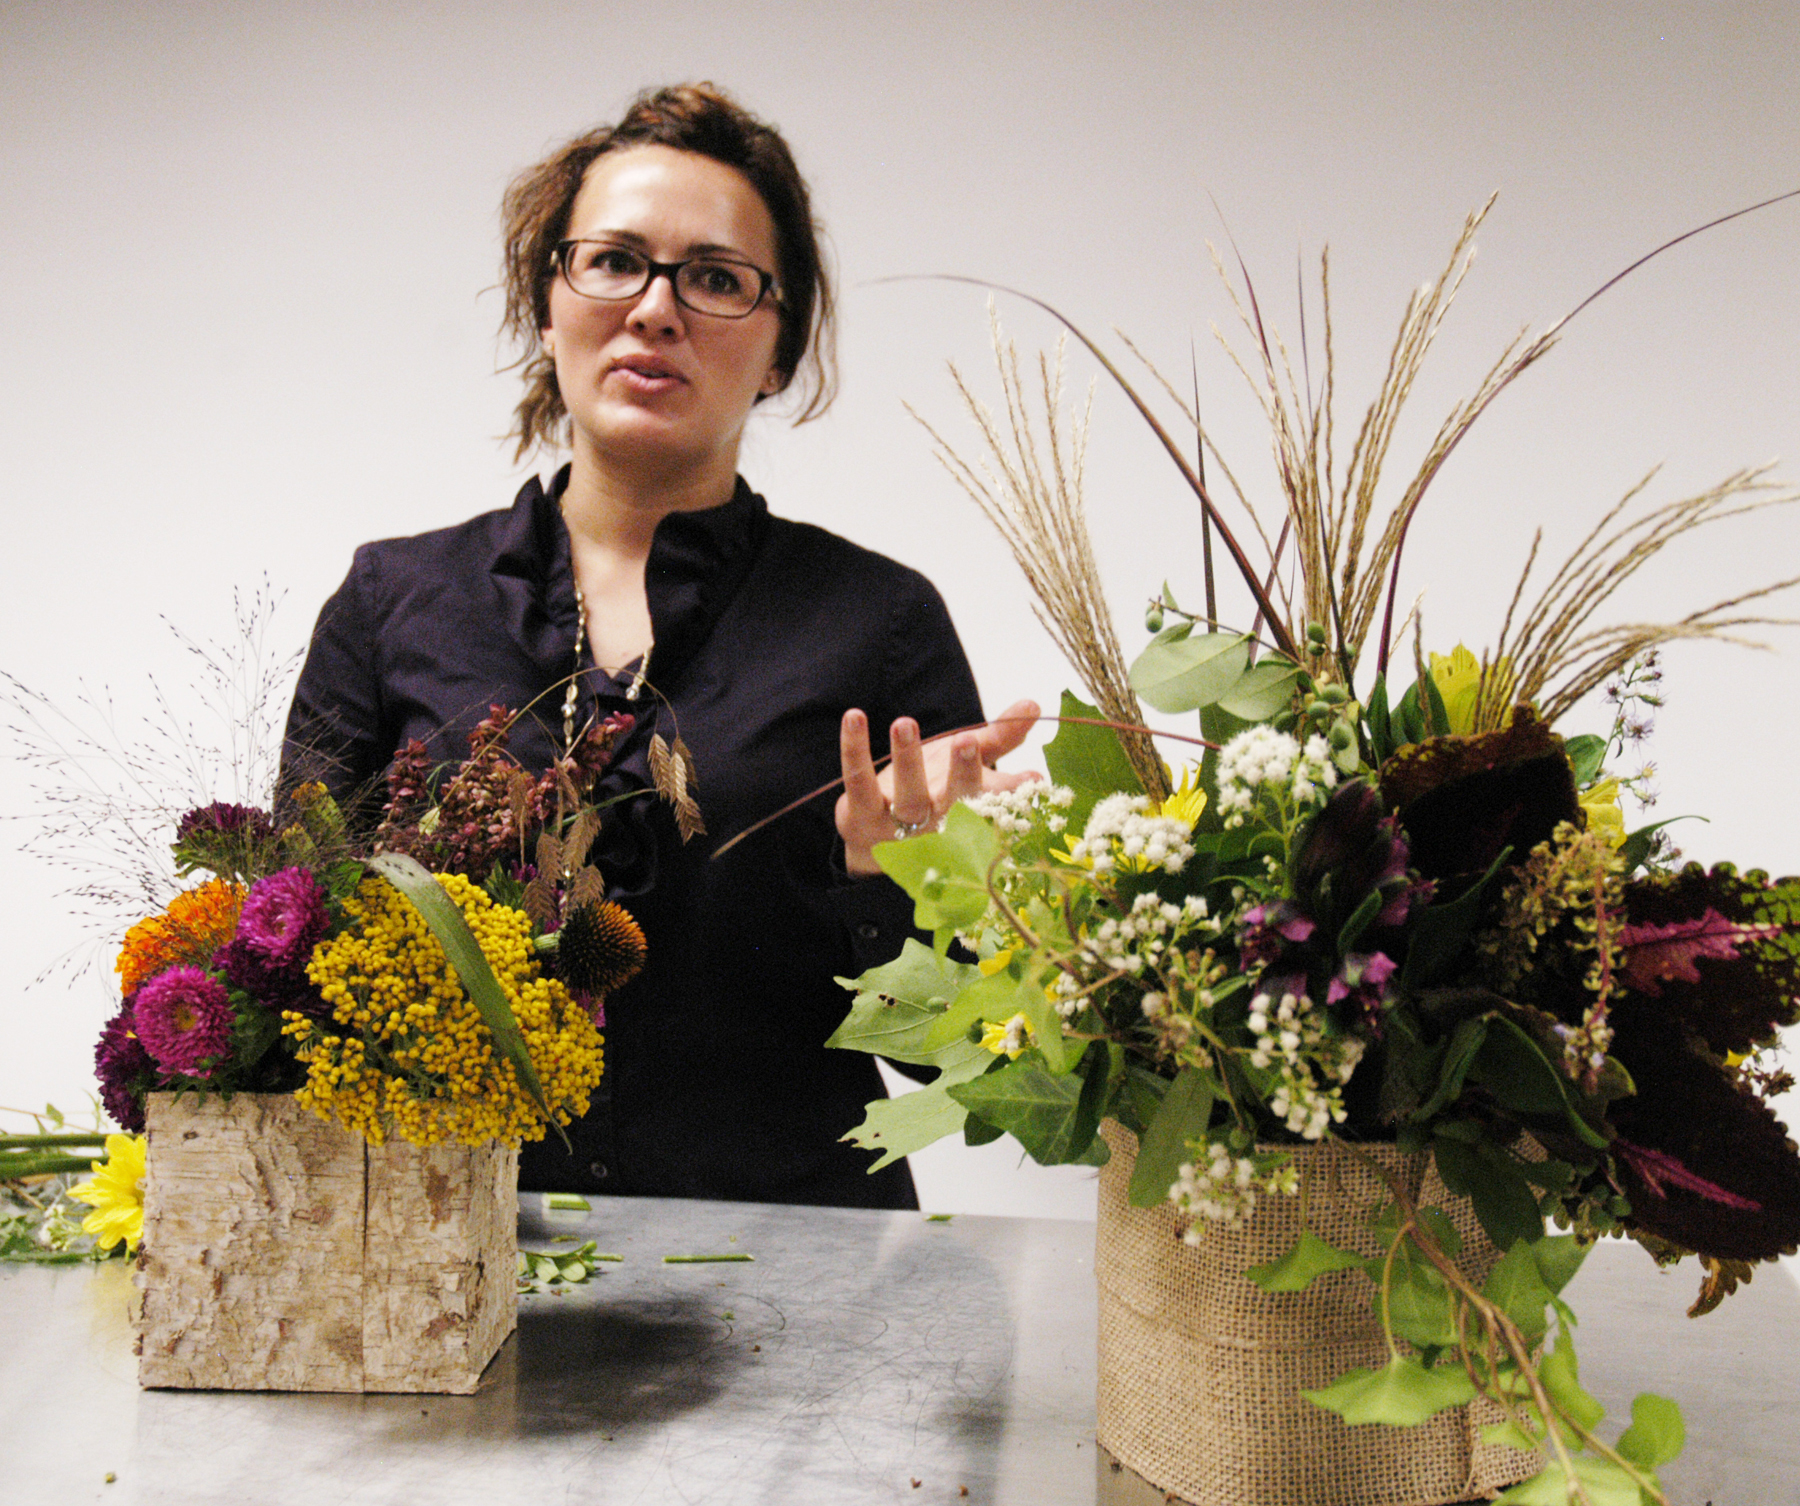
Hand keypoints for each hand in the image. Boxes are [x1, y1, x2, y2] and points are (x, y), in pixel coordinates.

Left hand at [836, 698, 1040, 877]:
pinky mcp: (861, 812)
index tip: (1032, 777)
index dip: (1011, 792)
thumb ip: (999, 738)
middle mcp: (938, 824)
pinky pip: (857, 779)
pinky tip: (855, 716)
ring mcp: (898, 822)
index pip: (994, 805)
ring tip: (905, 723)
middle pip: (954, 803)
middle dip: (964, 774)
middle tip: (968, 741)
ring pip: (907, 794)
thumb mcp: (968, 766)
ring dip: (907, 759)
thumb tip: (1034, 706)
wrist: (876, 842)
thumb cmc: (933, 796)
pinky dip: (855, 748)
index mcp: (969, 816)